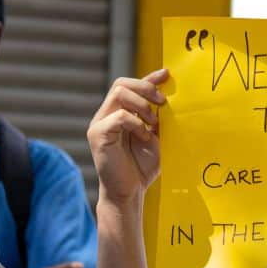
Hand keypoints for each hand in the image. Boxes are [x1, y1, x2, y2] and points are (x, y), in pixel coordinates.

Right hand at [87, 70, 168, 205]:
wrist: (130, 192)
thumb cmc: (142, 167)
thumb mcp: (155, 137)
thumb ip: (157, 117)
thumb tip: (169, 95)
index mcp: (118, 113)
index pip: (129, 85)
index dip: (148, 78)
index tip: (167, 75)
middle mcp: (106, 115)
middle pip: (121, 83)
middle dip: (146, 88)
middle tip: (162, 103)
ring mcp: (99, 123)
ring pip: (119, 94)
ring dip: (142, 105)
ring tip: (153, 123)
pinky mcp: (97, 135)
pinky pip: (118, 116)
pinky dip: (136, 123)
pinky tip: (144, 136)